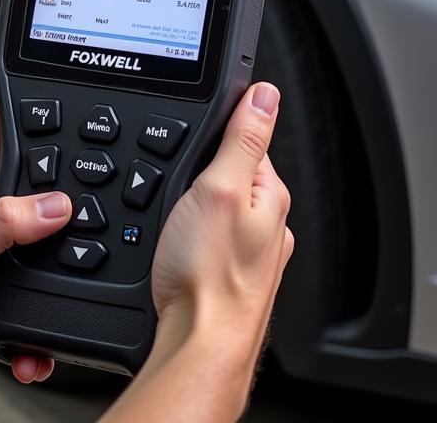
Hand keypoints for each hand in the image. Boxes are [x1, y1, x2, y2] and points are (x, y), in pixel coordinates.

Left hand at [0, 94, 72, 391]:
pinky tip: (53, 323)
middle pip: (30, 174)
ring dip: (69, 248)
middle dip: (61, 171)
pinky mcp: (11, 293)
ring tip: (89, 254)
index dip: (12, 99)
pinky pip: (48, 292)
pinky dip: (57, 308)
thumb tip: (53, 204)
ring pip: (48, 234)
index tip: (44, 87)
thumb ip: (2, 224)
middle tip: (95, 170)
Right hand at [150, 81, 293, 375]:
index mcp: (270, 194)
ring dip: (187, 201)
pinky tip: (170, 240)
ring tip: (168, 213)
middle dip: (195, 169)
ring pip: (212, 204)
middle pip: (226, 171)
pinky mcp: (222, 270)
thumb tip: (264, 93)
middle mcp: (265, 222)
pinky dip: (185, 228)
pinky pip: (203, 233)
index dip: (213, 129)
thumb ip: (242, 139)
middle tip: (172, 182)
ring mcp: (245, 249)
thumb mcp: (221, 188)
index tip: (189, 131)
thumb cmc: (209, 276)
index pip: (246, 138)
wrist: (197, 344)